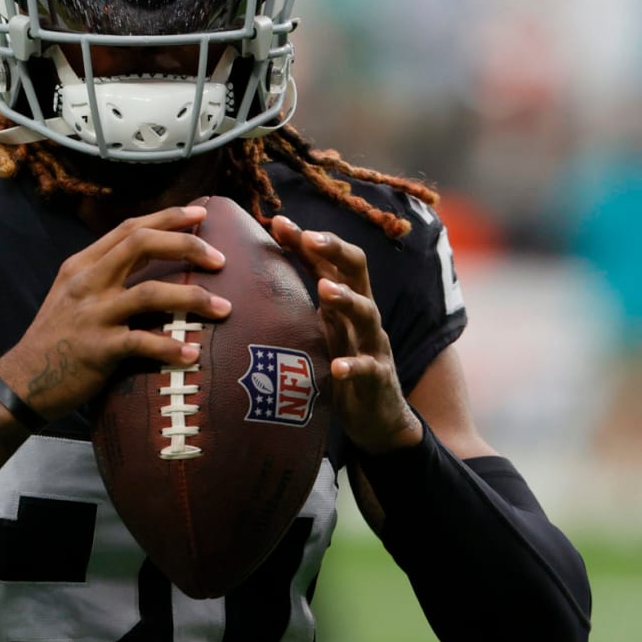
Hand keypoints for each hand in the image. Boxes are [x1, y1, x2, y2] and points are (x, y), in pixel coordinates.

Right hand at [0, 205, 229, 421]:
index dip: (168, 217)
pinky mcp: (98, 348)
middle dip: (187, 245)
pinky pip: (143, 342)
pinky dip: (171, 347)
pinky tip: (191, 354)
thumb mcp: (73, 294)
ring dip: (193, 298)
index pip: (129, 228)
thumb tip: (151, 260)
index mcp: (83, 265)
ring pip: (151, 292)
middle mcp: (87, 282)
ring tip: (224, 307)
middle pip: (142, 244)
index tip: (200, 214)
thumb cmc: (56, 338)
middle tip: (221, 258)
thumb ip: (106, 274)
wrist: (22, 382)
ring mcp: (93, 314)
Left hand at [271, 217, 422, 454]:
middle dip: (336, 250)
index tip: (279, 222)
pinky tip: (339, 367)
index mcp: (346, 301)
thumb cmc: (342, 364)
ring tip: (325, 291)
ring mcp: (373, 345)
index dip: (307, 240)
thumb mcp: (322, 328)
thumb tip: (263, 269)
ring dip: (347, 299)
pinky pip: (368, 369)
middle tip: (310, 237)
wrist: (379, 419)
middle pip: (357, 271)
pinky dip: (353, 366)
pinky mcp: (378, 379)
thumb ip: (301, 300)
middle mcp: (363, 316)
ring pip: (367, 313)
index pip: (329, 260)